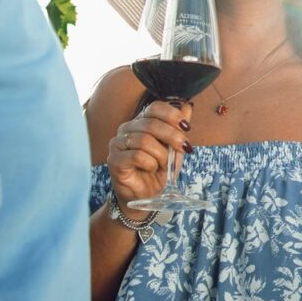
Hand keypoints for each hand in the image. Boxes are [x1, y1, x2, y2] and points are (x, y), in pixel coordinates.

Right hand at [106, 100, 192, 215]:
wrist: (147, 194)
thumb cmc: (159, 169)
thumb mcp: (174, 148)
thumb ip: (178, 128)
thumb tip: (188, 106)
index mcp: (141, 121)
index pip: (155, 108)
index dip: (172, 115)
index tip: (187, 127)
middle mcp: (127, 128)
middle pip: (151, 123)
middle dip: (172, 136)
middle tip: (184, 147)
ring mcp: (117, 143)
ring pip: (144, 140)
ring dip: (161, 154)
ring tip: (164, 164)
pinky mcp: (113, 159)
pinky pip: (137, 156)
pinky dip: (150, 163)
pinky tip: (152, 169)